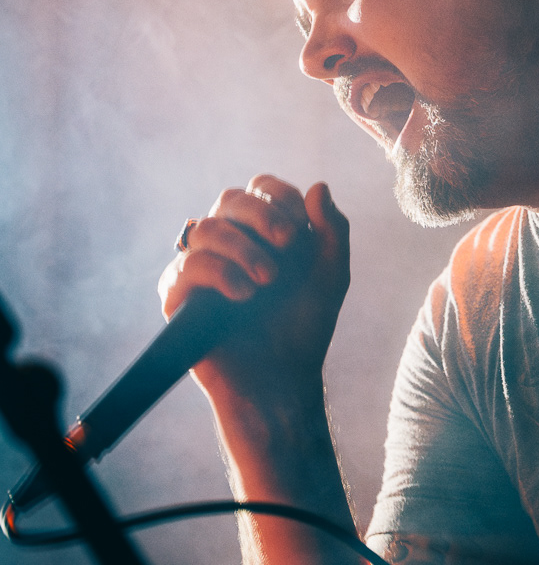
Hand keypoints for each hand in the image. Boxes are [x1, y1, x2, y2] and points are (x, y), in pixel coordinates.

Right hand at [157, 175, 349, 406]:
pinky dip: (218, 273)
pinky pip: (184, 266)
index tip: (302, 228)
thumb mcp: (330, 275)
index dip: (280, 197)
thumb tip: (319, 185)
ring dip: (242, 247)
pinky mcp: (179, 298)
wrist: (282, 379)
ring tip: (268, 280)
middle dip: (261, 215)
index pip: (260, 188)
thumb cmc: (304, 326)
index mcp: (262, 232)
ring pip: (205, 228)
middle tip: (289, 244)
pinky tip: (243, 295)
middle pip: (229, 198)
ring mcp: (201, 269)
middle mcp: (228, 244)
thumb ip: (332, 230)